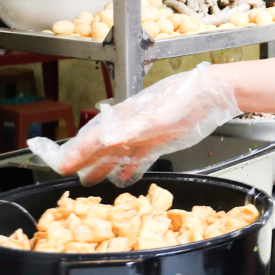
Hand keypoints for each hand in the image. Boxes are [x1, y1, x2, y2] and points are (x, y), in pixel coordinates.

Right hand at [26, 64, 239, 185]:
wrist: (211, 94)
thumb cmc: (184, 97)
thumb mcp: (157, 115)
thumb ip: (131, 129)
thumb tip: (107, 141)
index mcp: (127, 116)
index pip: (96, 136)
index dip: (78, 151)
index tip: (62, 164)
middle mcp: (133, 125)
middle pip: (103, 145)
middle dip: (84, 159)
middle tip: (67, 172)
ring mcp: (146, 134)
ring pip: (119, 153)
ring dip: (104, 165)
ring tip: (89, 179)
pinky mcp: (161, 141)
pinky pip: (140, 157)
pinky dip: (130, 168)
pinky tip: (123, 177)